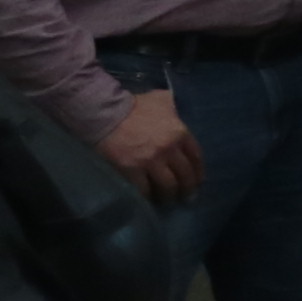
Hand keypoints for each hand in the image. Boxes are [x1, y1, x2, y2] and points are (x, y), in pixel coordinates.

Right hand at [98, 82, 203, 204]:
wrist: (103, 112)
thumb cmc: (132, 105)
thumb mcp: (159, 100)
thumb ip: (171, 107)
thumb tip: (175, 110)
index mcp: (179, 132)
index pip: (196, 157)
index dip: (198, 171)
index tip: (197, 180)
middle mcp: (169, 149)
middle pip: (185, 174)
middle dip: (187, 188)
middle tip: (185, 197)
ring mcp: (151, 161)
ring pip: (168, 185)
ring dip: (169, 195)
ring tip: (167, 200)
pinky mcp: (132, 171)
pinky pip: (145, 190)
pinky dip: (148, 197)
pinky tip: (149, 199)